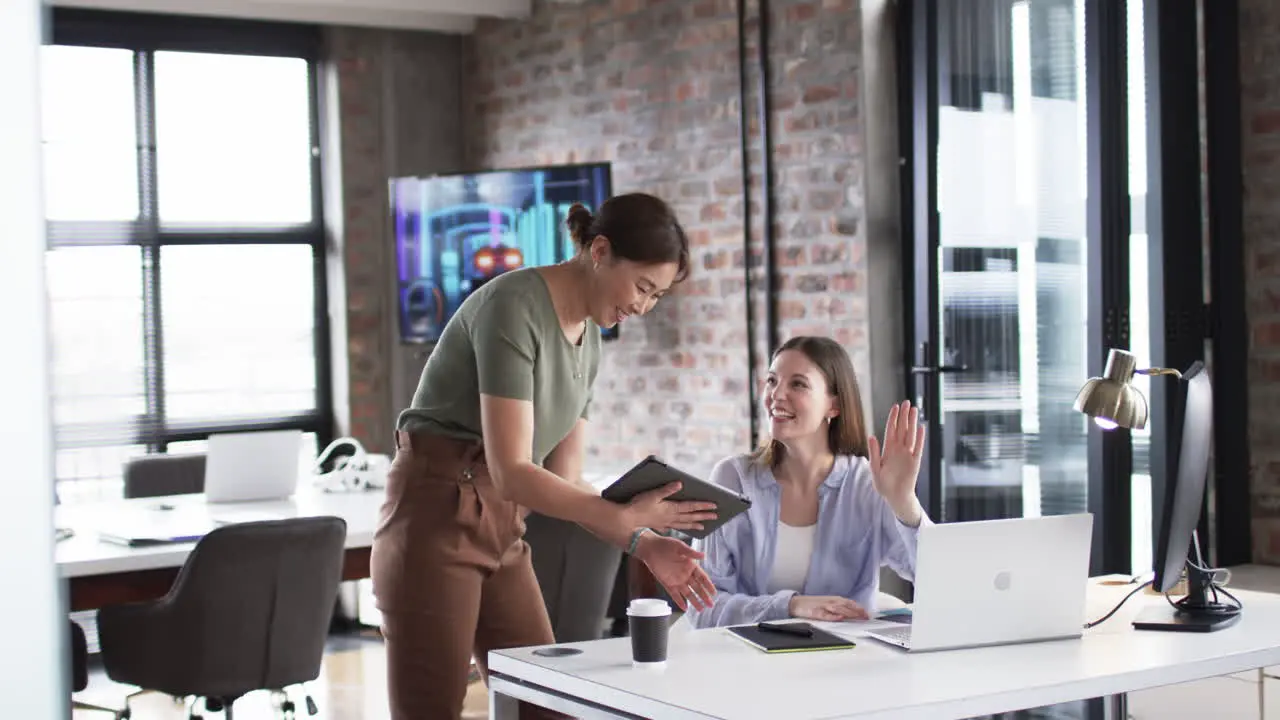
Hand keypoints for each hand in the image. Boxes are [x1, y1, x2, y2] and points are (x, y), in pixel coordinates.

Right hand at [622, 481, 719, 533]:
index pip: (691, 506)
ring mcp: (665, 522)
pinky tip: (683, 528)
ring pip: (684, 524)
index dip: (703, 506)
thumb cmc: (638, 506)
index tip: (715, 506)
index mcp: (671, 508)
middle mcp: (670, 517)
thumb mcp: (652, 494)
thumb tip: (680, 484)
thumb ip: (667, 490)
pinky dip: (681, 528)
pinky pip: (675, 527)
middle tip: (716, 517)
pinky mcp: (659, 525)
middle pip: (691, 516)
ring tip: (703, 526)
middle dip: (704, 516)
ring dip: (694, 524)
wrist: (627, 520)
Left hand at [633, 532, 716, 611]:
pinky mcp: (667, 583)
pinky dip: (679, 601)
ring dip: (694, 601)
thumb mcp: (680, 546)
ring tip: (701, 609)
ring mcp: (676, 580)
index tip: (714, 592)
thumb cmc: (666, 544)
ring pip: (688, 593)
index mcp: (690, 565)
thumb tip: (703, 555)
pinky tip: (685, 608)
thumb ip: (691, 553)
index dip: (708, 585)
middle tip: (710, 604)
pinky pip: (675, 594)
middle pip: (697, 587)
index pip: (702, 577)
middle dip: (704, 596)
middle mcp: (685, 574)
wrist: (651, 548)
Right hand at [788, 595, 868, 621]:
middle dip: (857, 612)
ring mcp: (823, 607)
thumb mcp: (828, 603)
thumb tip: (852, 608)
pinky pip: (826, 615)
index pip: (849, 603)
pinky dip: (833, 616)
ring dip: (849, 613)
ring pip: (839, 610)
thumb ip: (839, 606)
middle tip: (866, 617)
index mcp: (834, 600)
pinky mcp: (816, 613)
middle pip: (846, 607)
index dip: (859, 608)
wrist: (796, 603)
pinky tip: (840, 618)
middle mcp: (830, 602)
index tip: (867, 614)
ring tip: (858, 617)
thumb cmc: (813, 604)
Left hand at [868, 400, 925, 514]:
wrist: (895, 497)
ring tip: (914, 410)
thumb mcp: (875, 468)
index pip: (890, 430)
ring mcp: (907, 455)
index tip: (895, 406)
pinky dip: (919, 439)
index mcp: (887, 449)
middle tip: (907, 402)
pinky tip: (921, 428)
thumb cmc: (883, 484)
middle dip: (904, 416)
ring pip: (910, 435)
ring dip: (912, 423)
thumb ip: (874, 452)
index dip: (893, 418)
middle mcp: (898, 450)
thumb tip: (871, 436)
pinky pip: (918, 448)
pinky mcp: (915, 462)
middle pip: (902, 429)